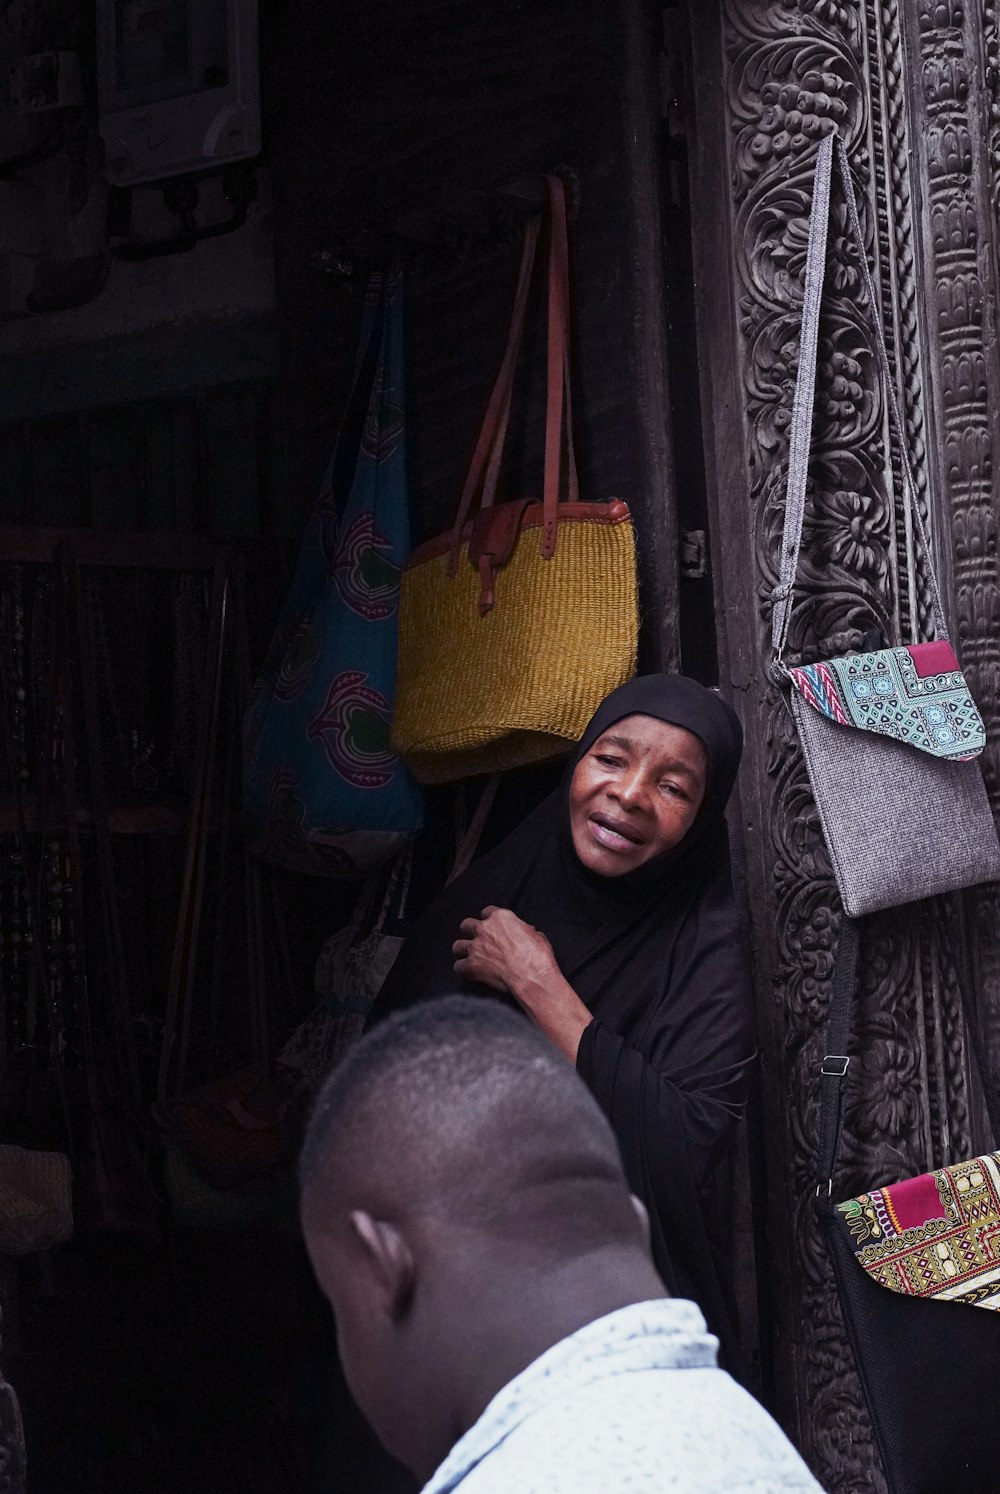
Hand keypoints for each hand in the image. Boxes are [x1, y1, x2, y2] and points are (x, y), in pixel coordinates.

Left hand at [453, 906, 592, 1063]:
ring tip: (468, 956)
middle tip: (476, 940)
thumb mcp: (537, 936)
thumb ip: (525, 931)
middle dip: (470, 932)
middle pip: (467, 925)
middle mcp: (484, 929)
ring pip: (457, 945)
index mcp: (501, 918)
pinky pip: (458, 966)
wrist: (532, 977)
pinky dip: (462, 970)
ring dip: (462, 950)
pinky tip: (467, 973)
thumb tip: (526, 932)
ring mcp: (475, 947)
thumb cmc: (538, 957)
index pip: (487, 912)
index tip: (490, 926)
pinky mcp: (471, 965)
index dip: (488, 920)